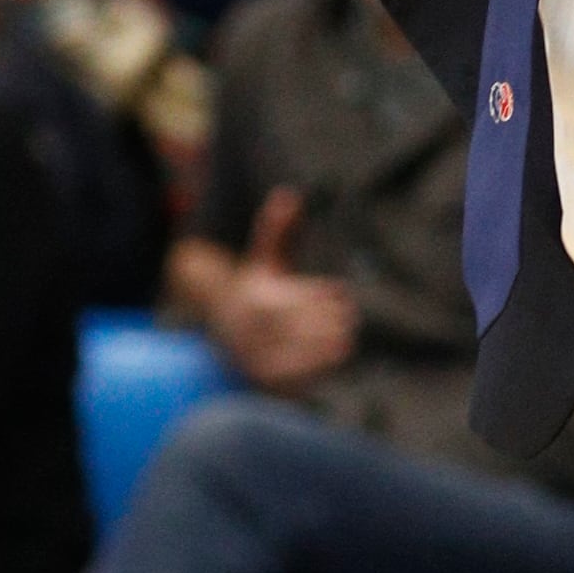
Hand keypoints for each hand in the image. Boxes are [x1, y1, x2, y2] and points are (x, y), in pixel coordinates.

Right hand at [210, 183, 360, 389]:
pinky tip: (337, 358)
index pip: (290, 297)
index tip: (341, 294)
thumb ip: (278, 229)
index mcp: (254, 297)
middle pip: (294, 325)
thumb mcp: (263, 258)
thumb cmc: (255, 290)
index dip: (320, 296)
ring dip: (323, 346)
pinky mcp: (263, 377)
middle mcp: (251, 327)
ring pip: (294, 351)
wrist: (223, 332)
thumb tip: (289, 195)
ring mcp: (255, 353)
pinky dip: (315, 370)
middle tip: (350, 320)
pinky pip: (292, 376)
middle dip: (325, 321)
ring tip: (346, 340)